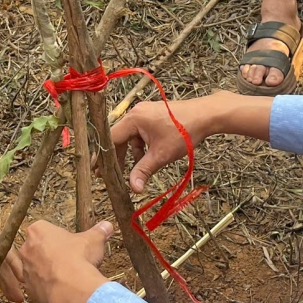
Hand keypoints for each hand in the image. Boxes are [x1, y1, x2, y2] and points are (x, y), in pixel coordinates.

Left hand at [18, 220, 112, 302]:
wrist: (72, 288)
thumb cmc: (80, 258)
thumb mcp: (94, 240)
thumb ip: (99, 231)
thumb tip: (107, 226)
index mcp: (38, 231)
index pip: (45, 229)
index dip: (58, 237)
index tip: (70, 244)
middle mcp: (26, 249)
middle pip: (37, 248)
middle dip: (50, 253)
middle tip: (68, 259)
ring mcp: (25, 270)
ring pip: (36, 268)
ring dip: (47, 271)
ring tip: (66, 276)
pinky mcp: (29, 289)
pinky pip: (38, 286)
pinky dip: (47, 288)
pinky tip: (62, 289)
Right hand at [110, 92, 271, 191]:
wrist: (206, 115)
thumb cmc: (184, 132)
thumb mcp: (161, 155)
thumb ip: (144, 171)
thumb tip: (133, 189)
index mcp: (134, 118)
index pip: (111, 138)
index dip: (103, 156)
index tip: (96, 170)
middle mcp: (136, 113)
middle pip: (119, 137)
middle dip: (116, 157)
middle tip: (110, 175)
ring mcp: (145, 113)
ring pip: (131, 136)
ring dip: (131, 153)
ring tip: (133, 171)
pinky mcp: (154, 115)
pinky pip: (140, 132)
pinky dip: (141, 146)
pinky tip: (148, 158)